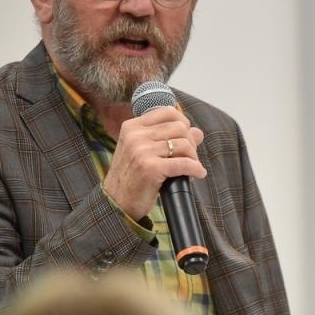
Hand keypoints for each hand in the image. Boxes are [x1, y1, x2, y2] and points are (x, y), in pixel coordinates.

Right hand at [102, 106, 205, 220]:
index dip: (184, 123)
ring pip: (184, 145)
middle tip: (190, 158)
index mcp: (132, 127)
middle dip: (191, 143)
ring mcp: (142, 151)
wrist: (117, 203)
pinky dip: (196, 169)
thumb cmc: (132, 177)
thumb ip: (169, 138)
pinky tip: (198, 174)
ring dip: (194, 158)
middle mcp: (135, 136)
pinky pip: (184, 164)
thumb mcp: (145, 152)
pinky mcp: (151, 168)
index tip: (187, 138)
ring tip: (192, 169)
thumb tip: (198, 132)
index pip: (168, 112)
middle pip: (180, 127)